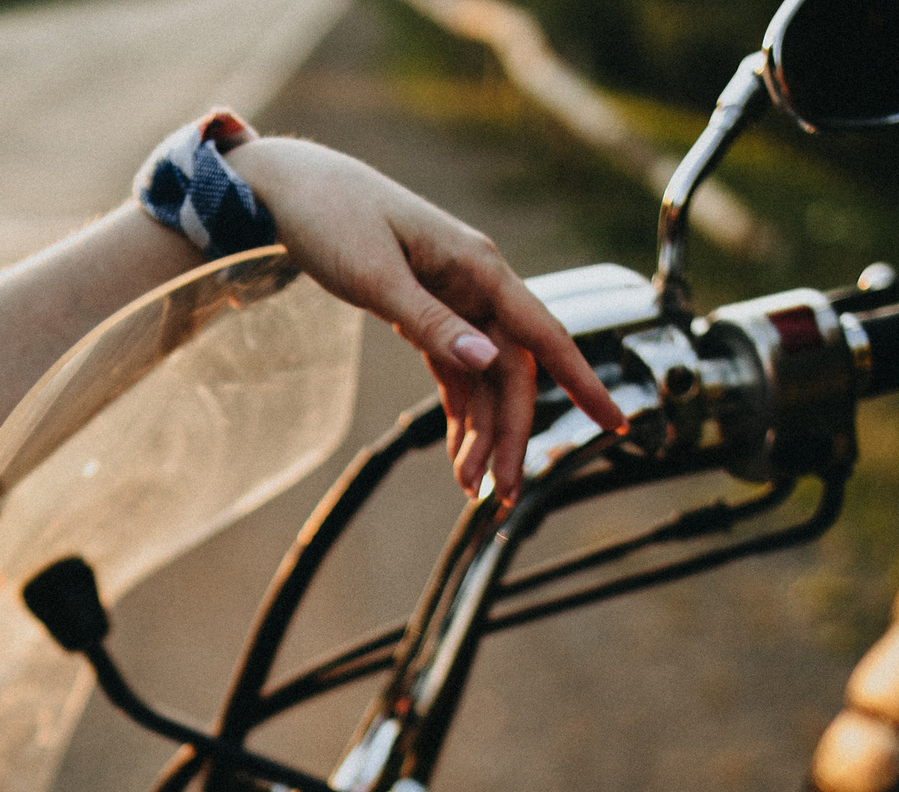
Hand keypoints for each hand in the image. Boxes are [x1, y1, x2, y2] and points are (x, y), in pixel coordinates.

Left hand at [226, 137, 626, 505]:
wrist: (286, 190)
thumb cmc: (329, 217)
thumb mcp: (376, 274)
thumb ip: (431, 322)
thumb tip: (489, 361)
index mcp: (478, 267)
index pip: (544, 334)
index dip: (582, 381)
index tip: (613, 422)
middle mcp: (476, 284)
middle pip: (513, 372)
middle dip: (510, 435)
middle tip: (501, 495)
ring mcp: (453, 300)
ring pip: (486, 379)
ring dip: (482, 433)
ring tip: (470, 487)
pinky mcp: (426, 314)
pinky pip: (457, 372)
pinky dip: (459, 414)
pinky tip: (458, 454)